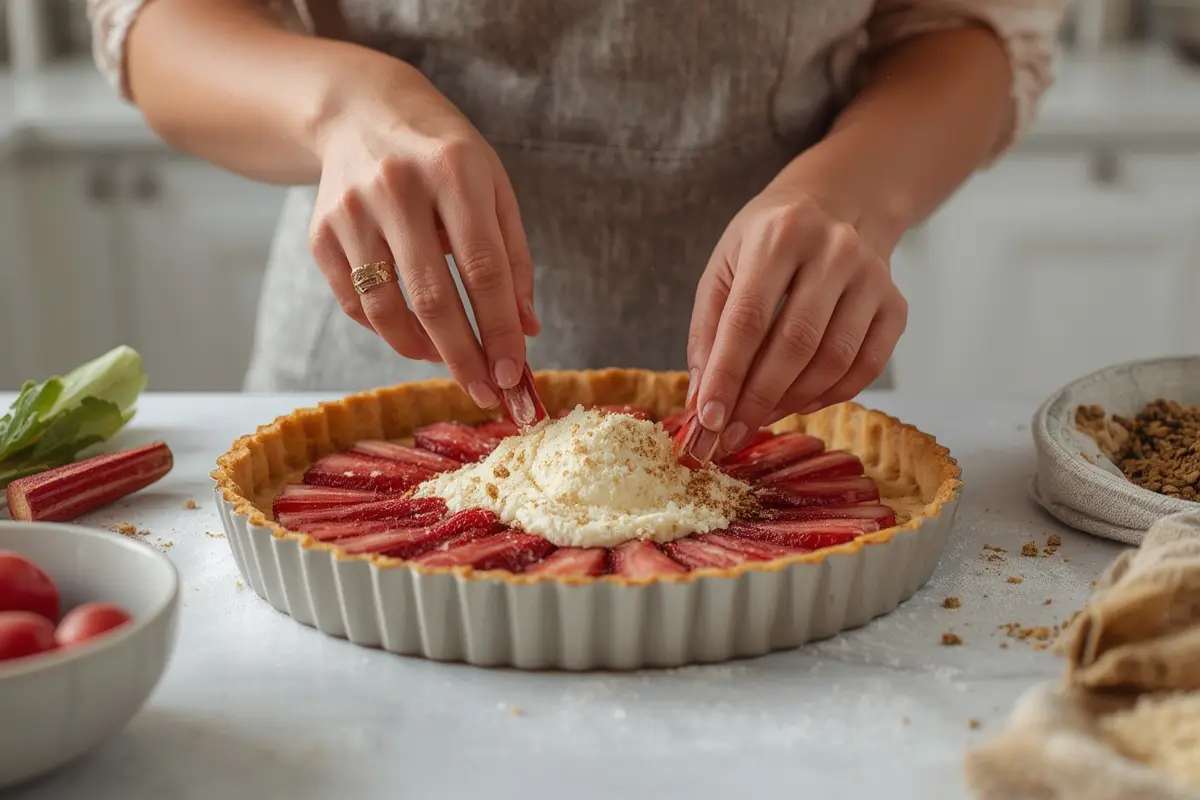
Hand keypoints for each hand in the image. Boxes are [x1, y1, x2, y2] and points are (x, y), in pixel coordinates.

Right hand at [307, 62, 538, 409]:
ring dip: (421, 350)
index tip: (512, 374)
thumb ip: (514, 258)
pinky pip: (354, 303)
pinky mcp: (320, 233)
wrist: (362, 112)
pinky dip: (386, 329)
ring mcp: (351, 211)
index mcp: (455, 172)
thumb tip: (526, 330)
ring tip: (448, 359)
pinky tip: (411, 330)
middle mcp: (397, 188)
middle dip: (462, 358)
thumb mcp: (494, 189)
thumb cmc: (444, 158)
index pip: (484, 270)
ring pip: (386, 310)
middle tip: (484, 392)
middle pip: (432, 298)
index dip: (499, 331)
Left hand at [685, 183, 907, 460]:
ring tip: (761, 417)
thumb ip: (709, 331)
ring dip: (793, 402)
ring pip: (833, 360)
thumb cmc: (769, 241)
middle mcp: (834, 250)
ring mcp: (872, 277)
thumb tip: (702, 401)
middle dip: (758, 399)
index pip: (748, 319)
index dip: (727, 375)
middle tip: (731, 434)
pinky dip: (831, 395)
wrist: (838, 204)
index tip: (708, 419)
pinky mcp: (896, 304)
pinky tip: (801, 402)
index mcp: (779, 235)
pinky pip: (866, 366)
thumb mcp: (725, 266)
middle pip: (795, 344)